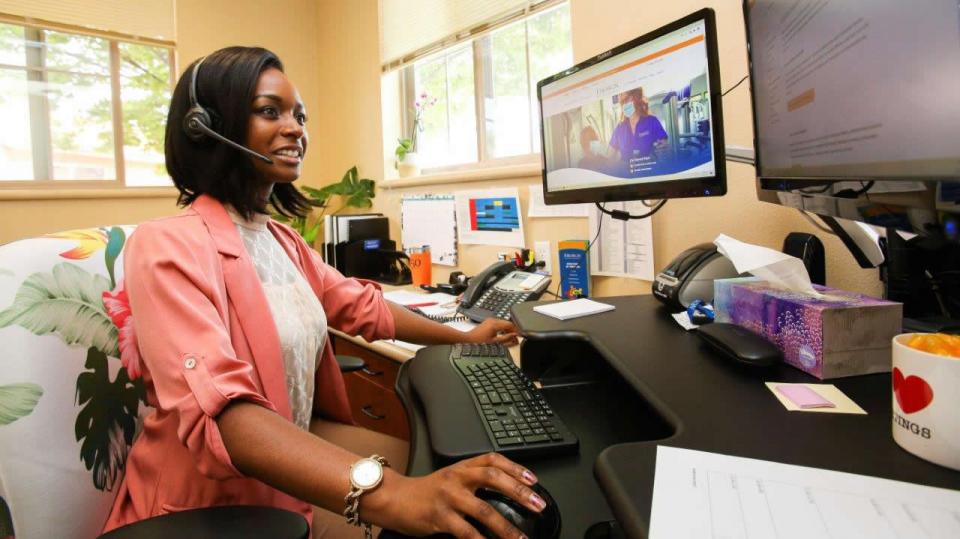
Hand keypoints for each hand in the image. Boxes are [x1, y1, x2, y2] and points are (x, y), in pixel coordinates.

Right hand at [376, 453, 543, 537]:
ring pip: (484, 510)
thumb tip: (506, 493)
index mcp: (462, 467)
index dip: (515, 468)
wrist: (394, 499)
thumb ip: (473, 482)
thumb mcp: (450, 479)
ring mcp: (448, 497)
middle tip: (538, 505)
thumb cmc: (425, 492)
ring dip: (506, 528)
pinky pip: (466, 532)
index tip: (533, 480)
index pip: (493, 460)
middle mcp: (457, 478)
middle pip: (493, 478)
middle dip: (519, 492)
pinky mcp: (439, 517)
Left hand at [466, 318, 518, 344]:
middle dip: (512, 330)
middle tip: (516, 337)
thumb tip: (514, 336)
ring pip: (503, 323)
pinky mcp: (488, 322)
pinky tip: (503, 335)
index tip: (520, 334)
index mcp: (495, 324)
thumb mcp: (495, 342)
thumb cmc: (479, 341)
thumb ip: (506, 338)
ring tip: (510, 337)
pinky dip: (502, 329)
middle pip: (507, 323)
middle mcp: (493, 320)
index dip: (516, 330)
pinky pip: (498, 324)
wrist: (468, 339)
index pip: (510, 324)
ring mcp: (490, 320)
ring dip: (507, 329)